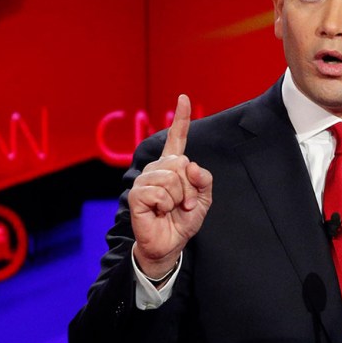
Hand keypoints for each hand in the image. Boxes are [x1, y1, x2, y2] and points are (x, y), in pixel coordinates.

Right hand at [128, 94, 212, 277]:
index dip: (181, 119)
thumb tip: (192, 166)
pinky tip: (160, 212)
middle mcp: (157, 169)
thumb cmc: (183, 220)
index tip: (184, 98)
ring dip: (178, 198)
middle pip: (181, 163)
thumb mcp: (203, 200)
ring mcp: (145, 180)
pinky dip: (166, 205)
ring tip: (172, 209)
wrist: (169, 244)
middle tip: (185, 203)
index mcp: (172, 166)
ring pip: (171, 178)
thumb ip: (204, 181)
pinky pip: (160, 192)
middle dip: (189, 187)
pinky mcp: (137, 194)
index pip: (177, 138)